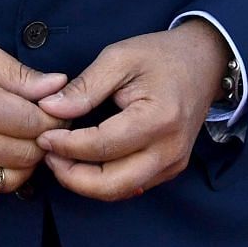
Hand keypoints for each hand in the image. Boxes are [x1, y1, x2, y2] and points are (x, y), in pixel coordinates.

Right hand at [0, 36, 68, 196]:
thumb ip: (19, 73)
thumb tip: (60, 86)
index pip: (31, 122)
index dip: (54, 118)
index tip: (57, 110)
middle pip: (26, 154)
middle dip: (44, 140)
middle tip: (42, 125)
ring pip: (12, 179)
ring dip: (26, 162)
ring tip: (21, 139)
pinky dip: (3, 175)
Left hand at [32, 19, 229, 200]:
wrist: (204, 62)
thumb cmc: (161, 55)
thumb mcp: (119, 58)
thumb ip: (85, 87)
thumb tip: (50, 109)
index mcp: (158, 119)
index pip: (102, 146)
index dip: (66, 146)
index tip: (43, 135)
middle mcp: (169, 150)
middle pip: (111, 184)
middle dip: (72, 177)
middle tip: (48, 155)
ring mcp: (173, 164)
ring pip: (120, 191)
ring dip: (85, 182)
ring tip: (61, 158)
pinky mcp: (171, 169)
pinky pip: (131, 186)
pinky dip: (103, 181)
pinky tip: (83, 161)